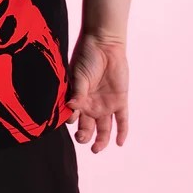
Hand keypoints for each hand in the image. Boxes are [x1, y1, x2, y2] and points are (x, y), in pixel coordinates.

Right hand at [65, 32, 128, 152]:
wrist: (104, 43)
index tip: (70, 121)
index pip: (73, 117)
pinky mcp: (120, 101)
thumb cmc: (87, 56)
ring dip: (101, 140)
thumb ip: (77, 92)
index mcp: (78, 99)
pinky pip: (122, 120)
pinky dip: (122, 132)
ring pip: (103, 128)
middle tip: (81, 139)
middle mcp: (91, 105)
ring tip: (97, 149)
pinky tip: (119, 143)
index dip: (71, 122)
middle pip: (87, 127)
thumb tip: (71, 107)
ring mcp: (106, 104)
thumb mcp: (79, 74)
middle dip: (84, 136)